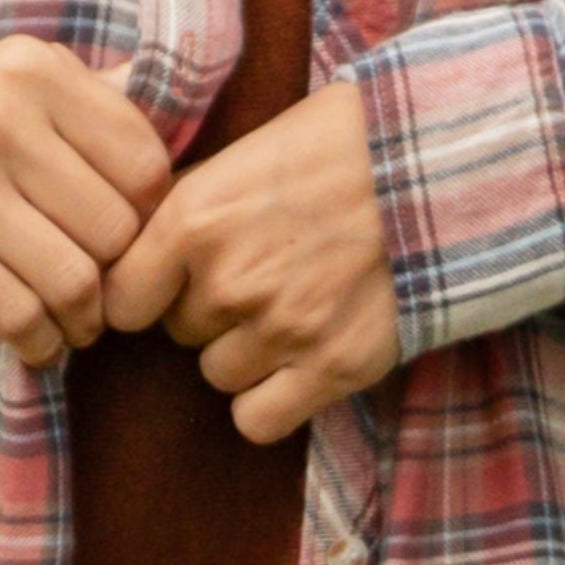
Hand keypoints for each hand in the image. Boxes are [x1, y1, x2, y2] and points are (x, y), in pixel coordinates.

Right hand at [0, 40, 172, 367]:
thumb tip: (179, 128)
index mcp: (35, 69)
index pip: (145, 167)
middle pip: (114, 231)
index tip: (124, 243)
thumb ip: (91, 100)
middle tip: (100, 297)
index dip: (148, 221)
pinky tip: (36, 341)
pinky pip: (16, 312)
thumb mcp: (10, 80)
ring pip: (72, 280)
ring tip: (72, 324)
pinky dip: (39, 342)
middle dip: (116, 280)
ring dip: (82, 321)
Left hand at [102, 83, 400, 441]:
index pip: (120, 299)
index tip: (165, 286)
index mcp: (194, 219)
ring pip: (218, 374)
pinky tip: (298, 364)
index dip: (143, 294)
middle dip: (209, 311)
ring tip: (293, 307)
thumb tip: (135, 233)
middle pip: (178, 333)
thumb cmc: (343, 143)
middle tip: (262, 274)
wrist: (444, 165)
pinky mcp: (334, 368)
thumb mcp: (246, 149)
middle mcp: (228, 282)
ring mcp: (282, 330)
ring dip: (245, 352)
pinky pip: (257, 421)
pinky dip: (271, 402)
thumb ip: (187, 198)